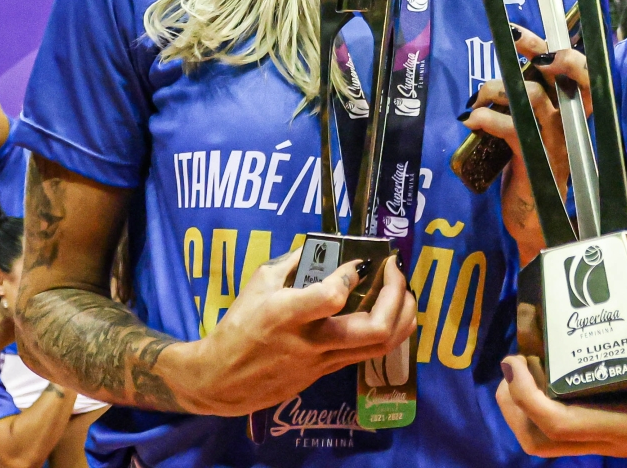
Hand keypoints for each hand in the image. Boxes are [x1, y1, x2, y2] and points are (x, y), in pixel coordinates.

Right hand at [173, 250, 416, 415]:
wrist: (222, 380)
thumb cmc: (238, 326)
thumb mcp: (259, 283)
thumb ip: (294, 262)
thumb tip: (325, 246)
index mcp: (287, 315)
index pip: (333, 297)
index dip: (351, 275)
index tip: (357, 262)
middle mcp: (311, 341)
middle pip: (374, 330)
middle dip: (397, 297)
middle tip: (395, 270)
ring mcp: (324, 361)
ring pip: (382, 346)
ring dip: (403, 315)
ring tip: (404, 290)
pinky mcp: (329, 372)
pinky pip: (370, 352)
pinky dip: (389, 328)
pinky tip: (390, 310)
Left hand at [464, 26, 590, 263]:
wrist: (535, 220)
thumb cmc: (531, 171)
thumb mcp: (532, 133)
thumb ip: (525, 107)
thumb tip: (502, 77)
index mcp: (570, 116)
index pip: (582, 75)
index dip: (562, 50)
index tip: (525, 35)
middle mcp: (569, 124)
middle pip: (566, 74)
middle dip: (537, 49)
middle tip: (511, 41)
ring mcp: (555, 141)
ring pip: (531, 95)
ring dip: (495, 89)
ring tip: (475, 101)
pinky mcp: (535, 159)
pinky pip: (511, 126)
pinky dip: (485, 117)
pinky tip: (469, 121)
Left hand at [497, 297, 626, 462]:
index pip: (561, 424)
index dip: (528, 397)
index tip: (516, 363)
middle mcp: (619, 439)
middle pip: (543, 440)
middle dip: (515, 407)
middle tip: (510, 365)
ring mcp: (620, 438)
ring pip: (554, 440)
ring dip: (527, 411)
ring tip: (524, 369)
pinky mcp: (626, 429)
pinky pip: (574, 427)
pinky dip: (553, 405)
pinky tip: (563, 371)